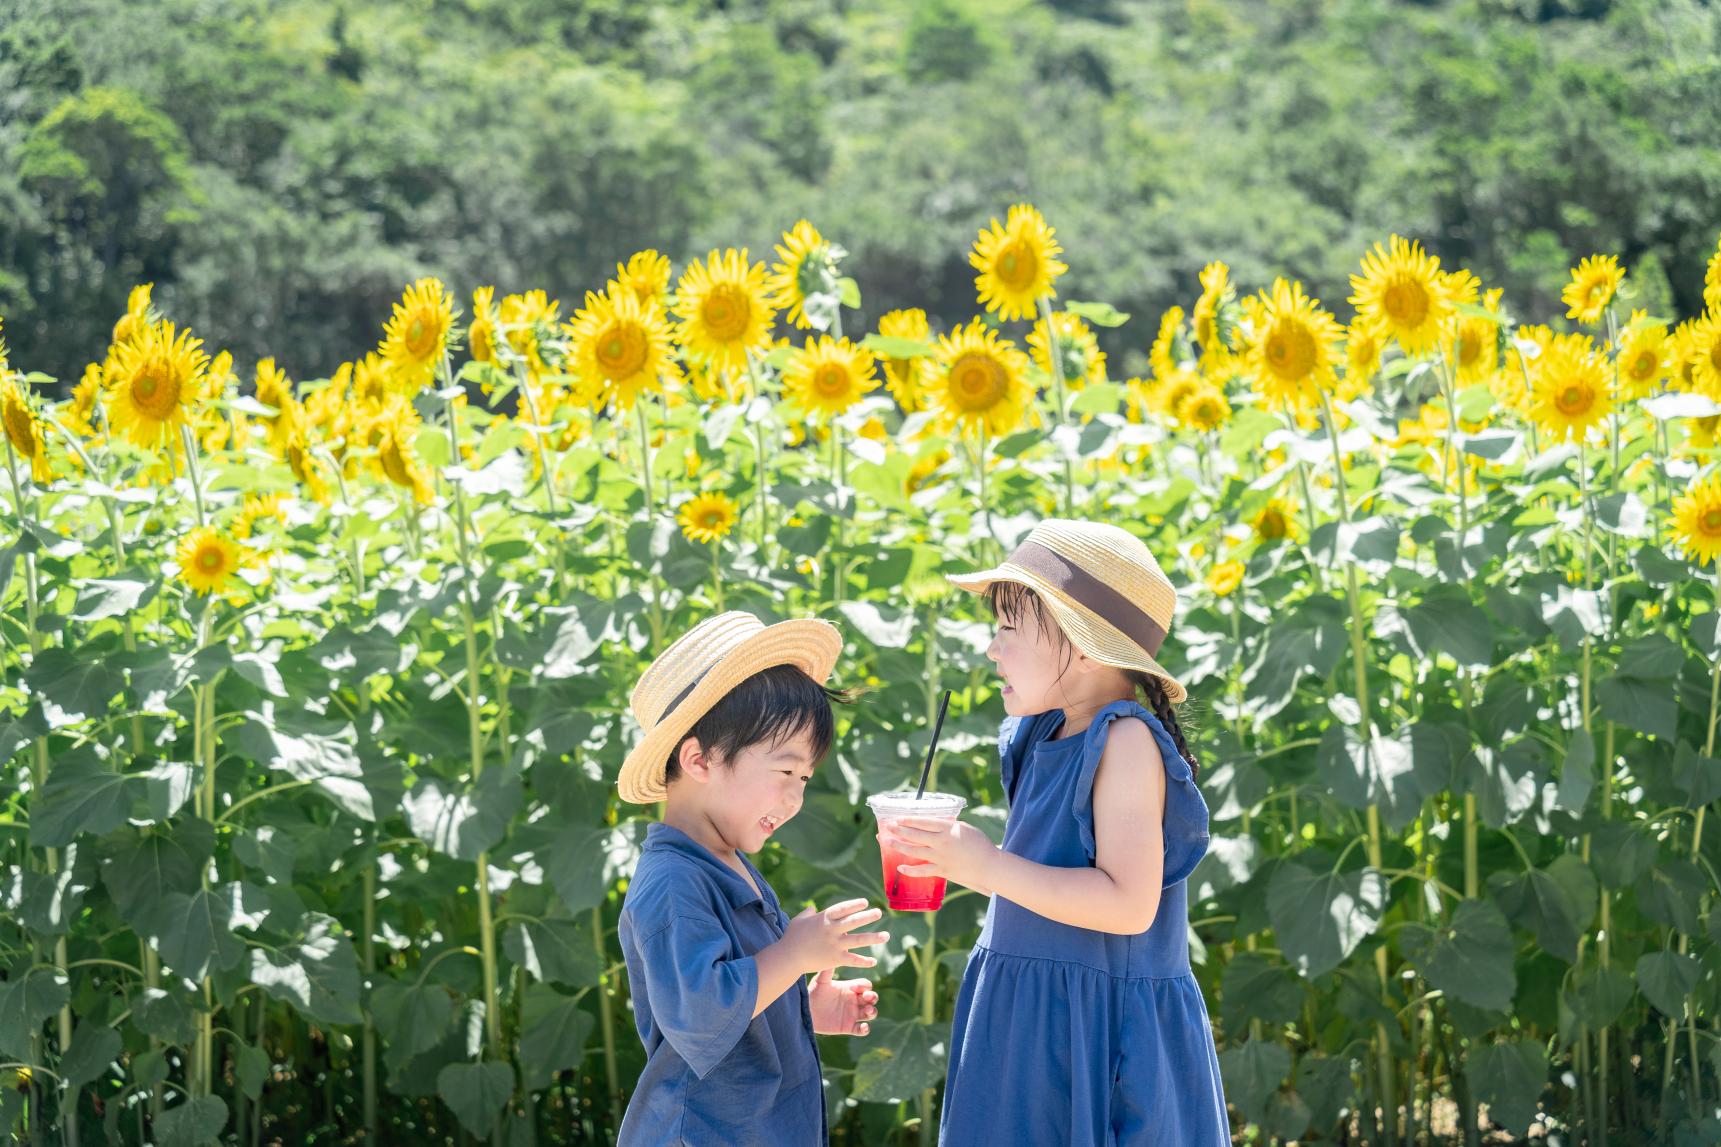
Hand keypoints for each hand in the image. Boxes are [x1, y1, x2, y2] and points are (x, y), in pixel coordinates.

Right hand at [783, 899, 889, 974]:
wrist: (788, 958)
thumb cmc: (792, 937)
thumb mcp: (799, 920)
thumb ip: (808, 913)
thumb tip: (812, 908)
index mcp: (824, 918)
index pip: (843, 908)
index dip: (854, 904)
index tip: (865, 902)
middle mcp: (831, 930)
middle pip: (854, 922)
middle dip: (868, 917)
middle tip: (879, 913)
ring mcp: (835, 945)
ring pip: (858, 940)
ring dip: (873, 938)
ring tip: (886, 935)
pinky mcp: (835, 959)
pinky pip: (853, 960)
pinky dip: (864, 961)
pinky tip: (874, 962)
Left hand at [808, 968, 877, 1036]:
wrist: (805, 1010)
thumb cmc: (812, 993)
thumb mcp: (821, 980)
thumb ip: (829, 969)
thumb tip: (835, 952)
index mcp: (849, 988)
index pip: (865, 985)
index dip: (864, 986)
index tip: (854, 987)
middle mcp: (853, 1000)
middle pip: (871, 998)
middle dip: (873, 997)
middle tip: (868, 997)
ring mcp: (852, 1014)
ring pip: (870, 1013)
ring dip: (872, 1011)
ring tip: (868, 1010)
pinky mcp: (848, 1027)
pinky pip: (861, 1030)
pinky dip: (866, 1029)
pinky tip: (864, 1027)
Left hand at [879, 817, 998, 890]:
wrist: (989, 865)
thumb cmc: (979, 844)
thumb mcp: (964, 828)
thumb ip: (947, 825)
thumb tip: (932, 824)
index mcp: (948, 828)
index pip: (924, 822)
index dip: (909, 820)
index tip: (899, 818)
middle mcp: (942, 842)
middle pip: (915, 835)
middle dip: (899, 830)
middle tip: (888, 827)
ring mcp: (940, 857)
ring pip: (915, 851)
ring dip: (900, 846)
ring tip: (888, 842)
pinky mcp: (942, 871)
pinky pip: (922, 871)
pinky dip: (910, 870)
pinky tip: (900, 868)